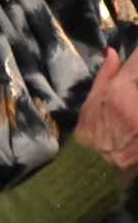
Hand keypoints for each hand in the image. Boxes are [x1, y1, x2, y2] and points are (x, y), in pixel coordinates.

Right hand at [73, 49, 137, 183]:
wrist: (95, 171)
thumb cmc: (91, 135)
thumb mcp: (91, 103)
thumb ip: (105, 75)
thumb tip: (112, 51)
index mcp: (119, 90)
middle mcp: (134, 102)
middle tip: (132, 91)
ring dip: (137, 97)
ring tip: (131, 110)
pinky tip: (135, 117)